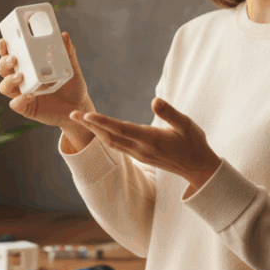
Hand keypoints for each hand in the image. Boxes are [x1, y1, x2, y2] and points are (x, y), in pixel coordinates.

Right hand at [0, 30, 95, 127]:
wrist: (79, 106)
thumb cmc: (72, 85)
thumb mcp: (71, 67)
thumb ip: (68, 53)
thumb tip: (64, 36)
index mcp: (28, 65)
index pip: (10, 54)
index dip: (3, 48)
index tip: (4, 41)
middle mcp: (22, 79)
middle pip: (3, 69)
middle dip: (4, 62)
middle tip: (13, 59)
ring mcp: (22, 93)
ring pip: (4, 87)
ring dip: (9, 80)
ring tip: (20, 76)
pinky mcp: (26, 108)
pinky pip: (15, 104)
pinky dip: (19, 100)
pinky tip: (29, 95)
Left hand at [69, 98, 220, 190]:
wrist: (198, 168)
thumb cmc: (194, 143)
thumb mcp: (187, 125)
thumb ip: (170, 113)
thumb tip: (155, 100)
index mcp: (150, 139)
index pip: (121, 129)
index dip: (103, 122)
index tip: (87, 114)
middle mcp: (141, 149)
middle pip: (109, 136)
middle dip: (90, 125)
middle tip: (72, 114)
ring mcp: (139, 154)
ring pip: (111, 142)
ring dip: (94, 131)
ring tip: (80, 119)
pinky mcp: (140, 156)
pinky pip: (117, 146)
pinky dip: (104, 136)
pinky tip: (98, 130)